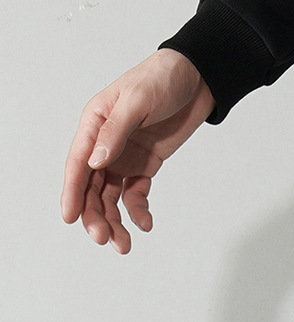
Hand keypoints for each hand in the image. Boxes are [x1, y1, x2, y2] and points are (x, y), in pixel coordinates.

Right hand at [60, 48, 215, 253]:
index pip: (77, 164)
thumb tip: (95, 161)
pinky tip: (146, 223)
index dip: (72, 192)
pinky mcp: (147, 163)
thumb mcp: (137, 101)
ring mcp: (126, 156)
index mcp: (95, 124)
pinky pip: (137, 192)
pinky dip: (138, 209)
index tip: (70, 218)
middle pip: (92, 187)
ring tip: (124, 244)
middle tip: (105, 238)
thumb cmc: (161, 78)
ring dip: (115, 219)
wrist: (196, 77)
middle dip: (96, 215)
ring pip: (112, 195)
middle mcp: (105, 144)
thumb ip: (116, 131)